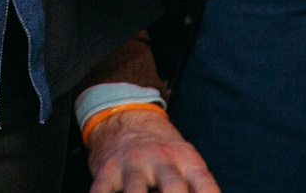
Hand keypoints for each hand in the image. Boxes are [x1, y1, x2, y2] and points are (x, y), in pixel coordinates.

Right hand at [86, 106, 218, 192]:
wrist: (124, 119)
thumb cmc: (161, 151)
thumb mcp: (184, 159)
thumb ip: (196, 182)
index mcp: (185, 159)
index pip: (204, 183)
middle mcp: (159, 159)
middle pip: (172, 187)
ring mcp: (131, 164)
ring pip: (135, 191)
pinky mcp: (107, 170)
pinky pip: (101, 191)